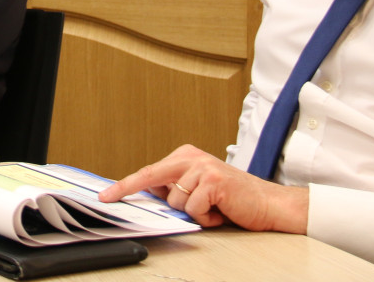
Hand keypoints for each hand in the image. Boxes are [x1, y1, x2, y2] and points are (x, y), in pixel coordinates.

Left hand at [99, 144, 308, 233]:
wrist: (268, 204)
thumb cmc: (233, 200)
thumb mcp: (198, 191)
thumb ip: (175, 189)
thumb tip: (147, 195)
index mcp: (185, 157)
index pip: (149, 172)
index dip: (125, 185)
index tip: (106, 195)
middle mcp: (191, 157)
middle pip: (150, 177)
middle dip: (129, 190)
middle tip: (109, 198)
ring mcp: (202, 167)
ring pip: (174, 201)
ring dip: (192, 212)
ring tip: (211, 208)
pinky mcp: (213, 181)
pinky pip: (192, 209)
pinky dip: (205, 217)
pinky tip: (220, 210)